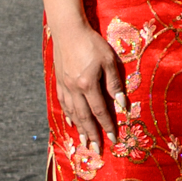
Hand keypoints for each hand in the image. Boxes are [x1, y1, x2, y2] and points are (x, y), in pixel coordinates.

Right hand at [48, 17, 127, 169]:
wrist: (67, 30)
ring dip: (79, 129)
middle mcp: (74, 89)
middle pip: (84, 117)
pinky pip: (63, 103)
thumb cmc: (92, 43)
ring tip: (84, 142)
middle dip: (91, 134)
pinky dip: (68, 115)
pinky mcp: (59, 81)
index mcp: (87, 84)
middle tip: (96, 150)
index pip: (100, 111)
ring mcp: (64, 86)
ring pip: (72, 113)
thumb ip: (114, 83)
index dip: (107, 126)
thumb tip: (122, 104)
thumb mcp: (109, 61)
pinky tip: (71, 122)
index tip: (113, 140)